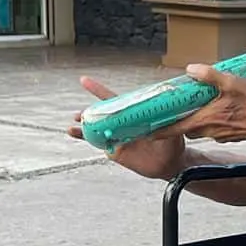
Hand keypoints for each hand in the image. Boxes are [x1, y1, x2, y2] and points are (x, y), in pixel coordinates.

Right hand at [69, 76, 185, 180]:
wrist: (171, 164)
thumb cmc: (173, 143)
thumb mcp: (172, 129)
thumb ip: (167, 122)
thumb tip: (167, 115)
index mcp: (133, 114)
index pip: (114, 100)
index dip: (98, 91)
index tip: (83, 81)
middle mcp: (122, 123)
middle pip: (101, 114)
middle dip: (88, 112)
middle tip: (79, 114)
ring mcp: (117, 136)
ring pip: (96, 129)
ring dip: (83, 126)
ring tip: (73, 126)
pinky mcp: (114, 150)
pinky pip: (98, 143)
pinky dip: (85, 138)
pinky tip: (73, 133)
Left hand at [157, 64, 245, 143]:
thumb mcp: (231, 83)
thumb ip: (209, 75)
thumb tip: (190, 70)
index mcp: (204, 120)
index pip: (174, 129)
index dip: (158, 130)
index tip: (146, 131)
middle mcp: (209, 130)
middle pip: (186, 127)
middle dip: (179, 119)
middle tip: (174, 108)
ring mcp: (219, 135)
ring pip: (200, 127)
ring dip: (197, 118)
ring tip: (200, 103)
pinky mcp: (230, 135)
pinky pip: (214, 128)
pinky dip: (212, 119)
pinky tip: (222, 108)